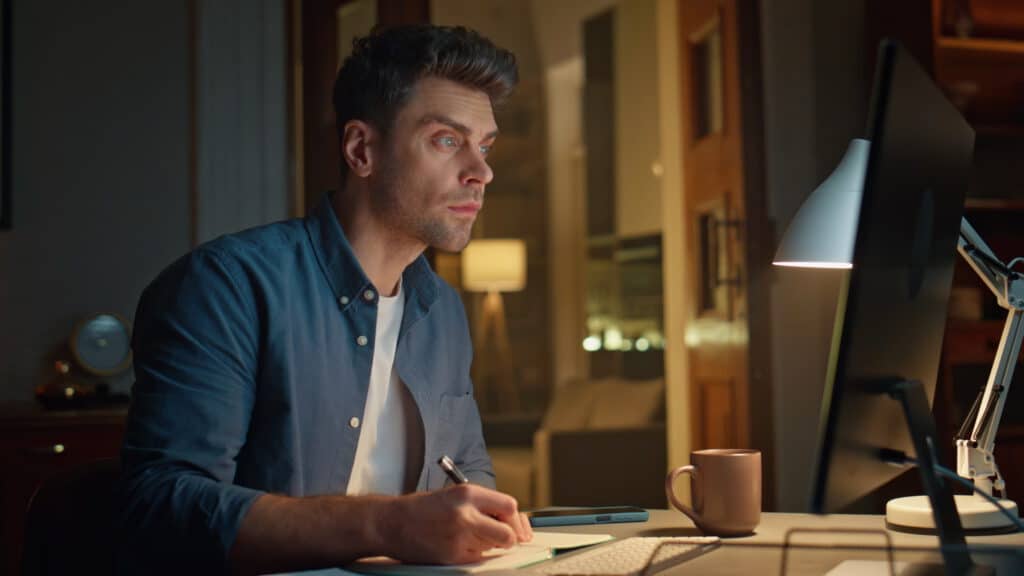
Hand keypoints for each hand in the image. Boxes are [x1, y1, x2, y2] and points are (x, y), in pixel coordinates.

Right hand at [380, 484, 533, 564]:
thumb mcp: (454, 496)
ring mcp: (460, 536)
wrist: (392, 523)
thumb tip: (510, 523)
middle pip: (507, 533)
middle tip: (501, 538)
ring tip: (466, 535)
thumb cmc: (422, 508)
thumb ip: (482, 505)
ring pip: (492, 547)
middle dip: (508, 538)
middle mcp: (466, 513)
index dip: (515, 519)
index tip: (514, 526)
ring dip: (486, 544)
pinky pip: (477, 557)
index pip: (510, 506)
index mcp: (468, 493)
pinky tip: (457, 544)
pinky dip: (473, 553)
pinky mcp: (452, 555)